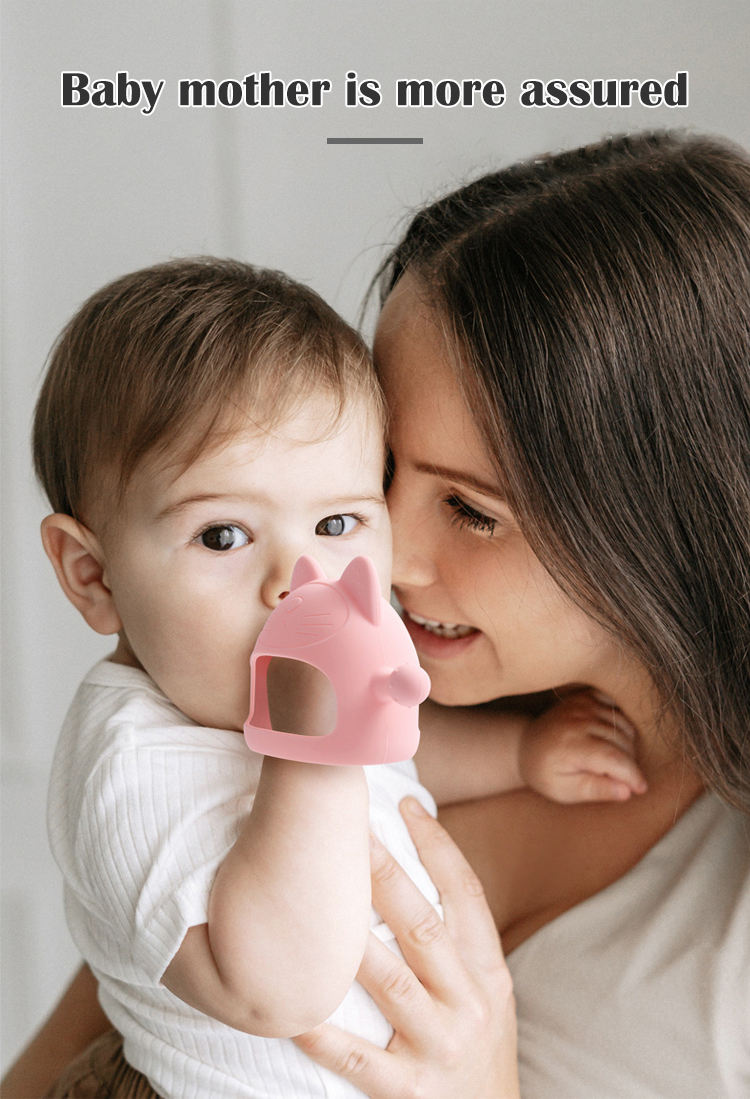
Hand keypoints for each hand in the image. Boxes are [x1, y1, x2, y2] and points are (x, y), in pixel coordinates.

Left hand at [294, 798, 518, 1098]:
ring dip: (351, 940)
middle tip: (348, 829)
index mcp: (488, 972)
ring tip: (315, 898)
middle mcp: (469, 1003)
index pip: (467, 894)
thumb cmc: (478, 1047)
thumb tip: (407, 870)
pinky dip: (324, 1033)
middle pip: (422, 926)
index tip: (404, 802)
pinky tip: (294, 1007)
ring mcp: (440, 1047)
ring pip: (391, 983)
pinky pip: (358, 1058)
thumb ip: (455, 942)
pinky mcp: (410, 1092)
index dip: (437, 846)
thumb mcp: (487, 993)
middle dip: (384, 875)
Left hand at [519, 688, 646, 802]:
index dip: (632, 775)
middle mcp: (577, 719)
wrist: (526, 744)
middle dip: (629, 765)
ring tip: (612, 762)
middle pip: (623, 742)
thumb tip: (627, 792)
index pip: (614, 759)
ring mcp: (583, 704)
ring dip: (628, 747)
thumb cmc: (545, 772)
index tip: (640, 789)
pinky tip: (612, 739)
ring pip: (625, 726)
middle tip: (618, 779)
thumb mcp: (564, 791)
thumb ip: (595, 790)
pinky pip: (619, 709)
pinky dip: (623, 725)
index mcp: (570, 745)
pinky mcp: (587, 696)